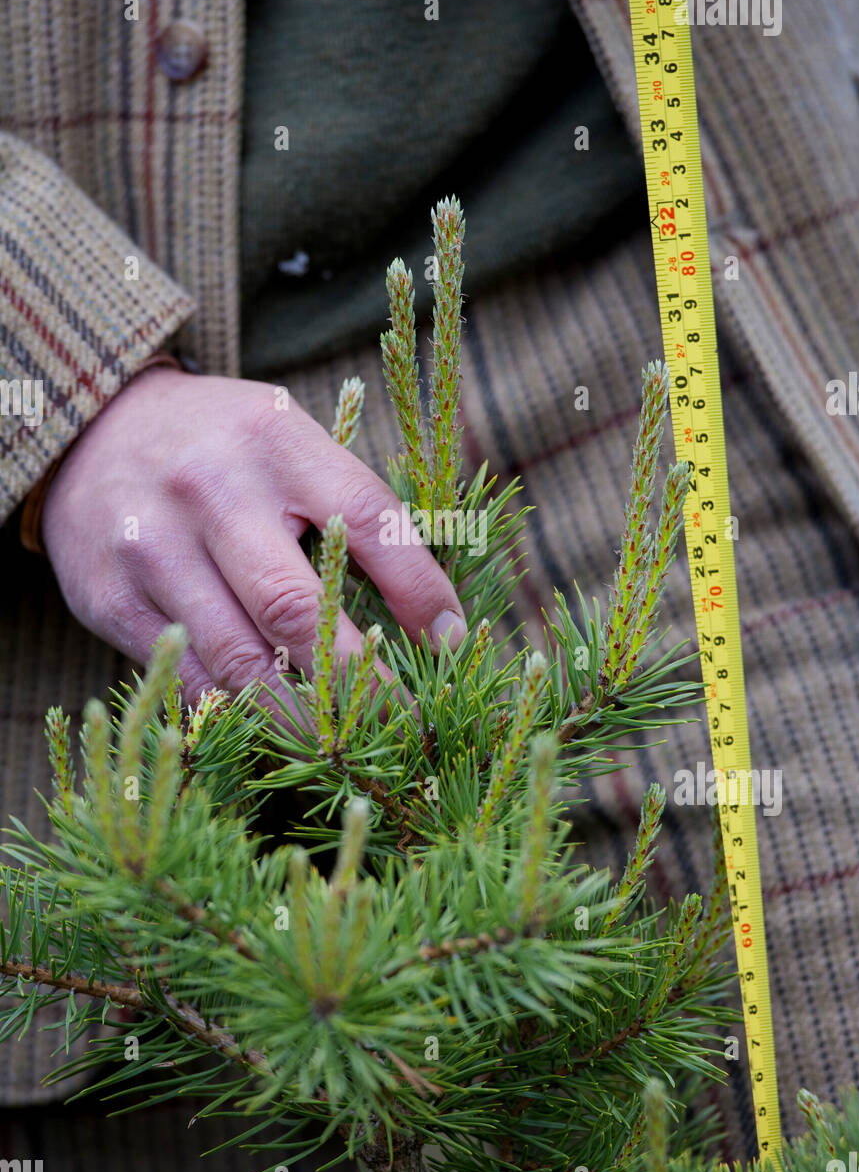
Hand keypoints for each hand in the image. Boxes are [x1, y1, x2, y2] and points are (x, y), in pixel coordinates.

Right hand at [41, 367, 466, 703]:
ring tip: (345, 742)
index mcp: (275, 439)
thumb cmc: (224, 447)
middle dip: (360, 682)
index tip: (453, 644)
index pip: (368, 520)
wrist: (93, 429)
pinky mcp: (109, 599)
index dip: (419, 590)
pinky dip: (239, 713)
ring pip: (240, 662)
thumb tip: (433, 611)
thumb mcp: (290, 441)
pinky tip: (276, 727)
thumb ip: (351, 505)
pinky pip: (189, 679)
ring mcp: (153, 548)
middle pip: (298, 609)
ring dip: (303, 716)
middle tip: (407, 726)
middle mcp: (210, 489)